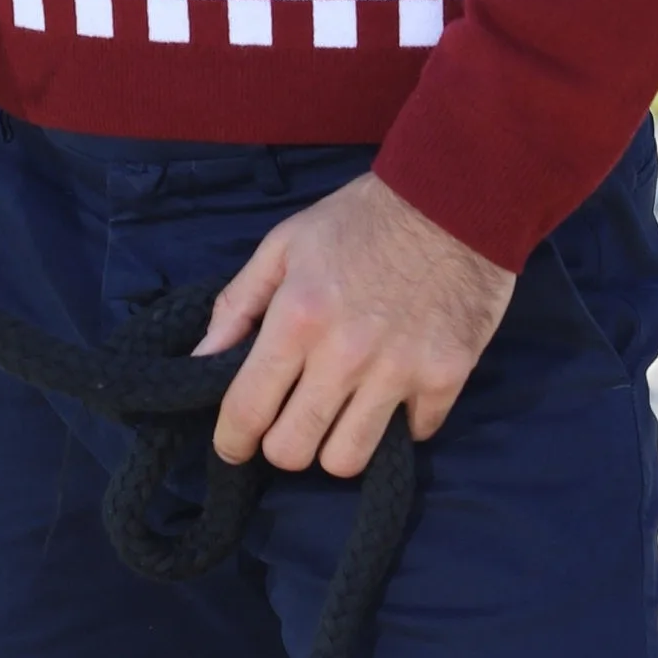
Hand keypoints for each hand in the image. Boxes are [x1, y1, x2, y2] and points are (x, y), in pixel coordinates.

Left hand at [200, 170, 514, 473]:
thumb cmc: (362, 219)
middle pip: (294, 450)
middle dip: (282, 445)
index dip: (231, 440)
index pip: (247, 410)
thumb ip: (238, 305)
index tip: (234, 446)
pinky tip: (393, 392)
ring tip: (339, 417)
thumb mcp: (285, 245)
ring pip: (348, 460)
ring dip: (335, 446)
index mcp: (297, 318)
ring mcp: (399, 371)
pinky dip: (399, 423)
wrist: (456, 197)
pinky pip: (411, 436)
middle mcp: (344, 354)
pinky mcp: (446, 377)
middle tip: (290, 422)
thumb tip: (201, 359)